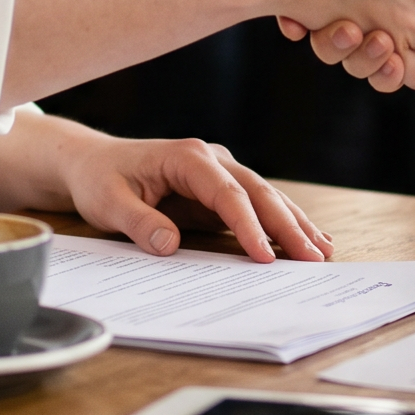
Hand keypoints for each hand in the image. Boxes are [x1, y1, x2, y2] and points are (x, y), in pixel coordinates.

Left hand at [40, 122, 331, 262]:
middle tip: (313, 257)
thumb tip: (170, 246)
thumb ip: (138, 223)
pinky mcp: (220, 188)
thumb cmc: (100, 179)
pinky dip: (281, 221)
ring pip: (265, 196)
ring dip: (293, 223)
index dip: (248, 225)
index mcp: (187, 157)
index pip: (227, 194)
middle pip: (257, 192)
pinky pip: (255, 205)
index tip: (264, 256)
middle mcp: (211, 159)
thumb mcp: (107, 203)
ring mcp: (219, 171)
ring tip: (322, 250)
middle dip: (287, 225)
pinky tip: (306, 237)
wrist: (92, 163)